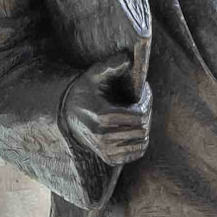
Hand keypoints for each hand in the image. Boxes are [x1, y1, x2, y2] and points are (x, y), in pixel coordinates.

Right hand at [60, 52, 150, 166]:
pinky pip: (136, 153)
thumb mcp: (93, 76)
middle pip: (143, 129)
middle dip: (148, 112)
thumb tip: (127, 58)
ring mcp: (106, 149)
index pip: (139, 115)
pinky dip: (141, 142)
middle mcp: (104, 136)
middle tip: (144, 101)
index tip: (144, 91)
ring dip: (146, 127)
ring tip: (140, 114)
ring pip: (142, 142)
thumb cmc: (84, 93)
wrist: (68, 116)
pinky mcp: (109, 158)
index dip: (147, 101)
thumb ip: (109, 66)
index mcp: (102, 116)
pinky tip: (136, 129)